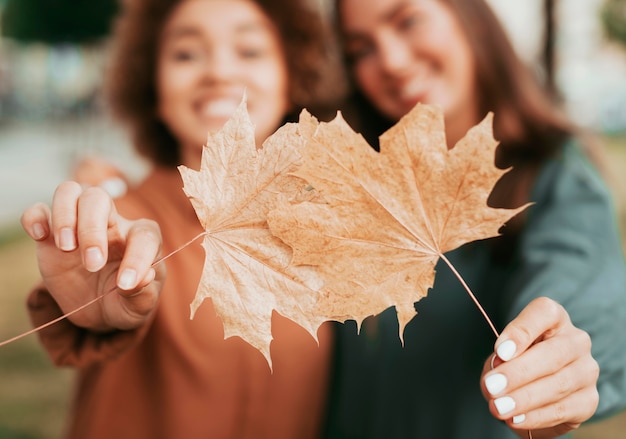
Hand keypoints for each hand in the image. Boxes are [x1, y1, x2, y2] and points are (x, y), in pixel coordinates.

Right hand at [20, 181, 164, 331]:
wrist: (96, 309)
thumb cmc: (123, 302)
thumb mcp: (136, 309)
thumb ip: (143, 295)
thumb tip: (143, 277)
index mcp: (141, 238)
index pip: (144, 236)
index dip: (138, 258)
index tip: (124, 285)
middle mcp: (112, 223)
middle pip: (99, 200)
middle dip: (92, 229)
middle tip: (92, 264)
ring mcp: (79, 224)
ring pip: (71, 192)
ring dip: (65, 215)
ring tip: (66, 247)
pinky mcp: (51, 235)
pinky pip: (39, 210)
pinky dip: (35, 217)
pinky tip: (39, 236)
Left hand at [480, 297, 598, 438]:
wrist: (535, 387)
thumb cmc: (516, 360)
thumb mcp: (503, 352)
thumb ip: (500, 357)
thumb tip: (500, 367)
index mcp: (554, 317)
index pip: (544, 313)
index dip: (521, 331)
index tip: (500, 351)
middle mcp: (576, 340)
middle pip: (552, 353)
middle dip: (518, 373)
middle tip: (492, 386)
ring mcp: (586, 370)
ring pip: (558, 384)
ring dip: (525, 398)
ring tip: (499, 407)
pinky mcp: (588, 400)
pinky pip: (563, 409)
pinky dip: (536, 416)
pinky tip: (516, 419)